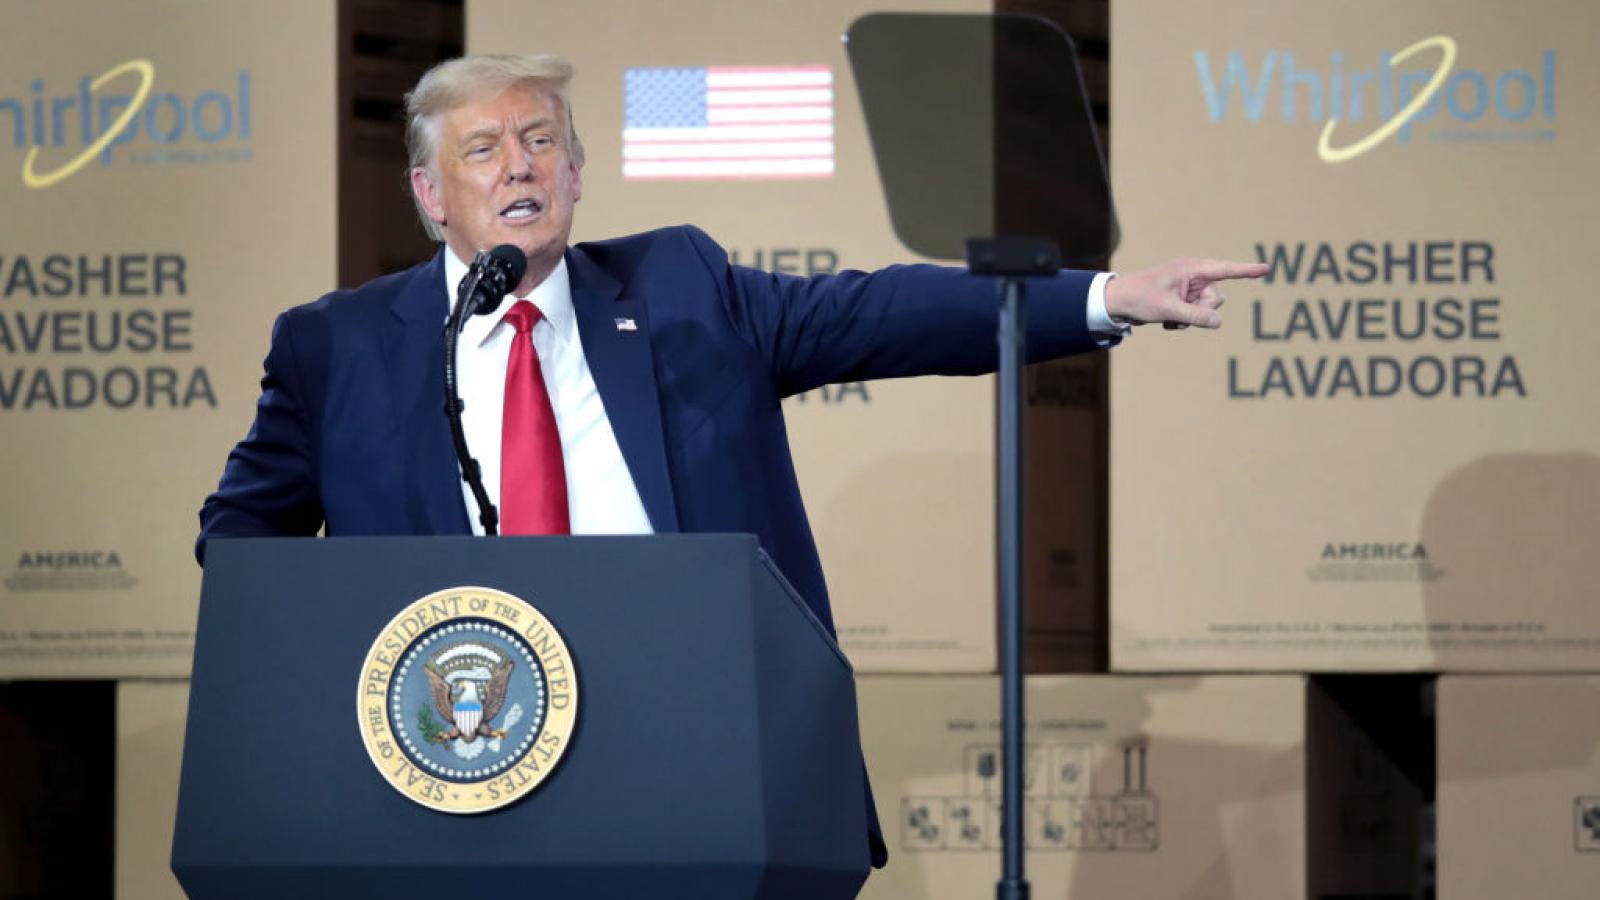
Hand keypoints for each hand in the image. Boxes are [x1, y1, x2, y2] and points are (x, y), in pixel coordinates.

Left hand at [1103, 257, 1268, 328]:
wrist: (1116, 302)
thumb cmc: (1139, 299)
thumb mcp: (1168, 310)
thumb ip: (1195, 316)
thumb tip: (1218, 322)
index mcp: (1191, 269)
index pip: (1225, 270)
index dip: (1247, 271)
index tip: (1267, 268)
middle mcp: (1193, 275)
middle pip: (1217, 298)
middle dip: (1202, 311)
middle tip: (1178, 313)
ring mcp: (1188, 288)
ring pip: (1206, 309)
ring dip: (1191, 319)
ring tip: (1169, 319)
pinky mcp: (1183, 299)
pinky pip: (1195, 314)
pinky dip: (1184, 321)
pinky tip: (1167, 322)